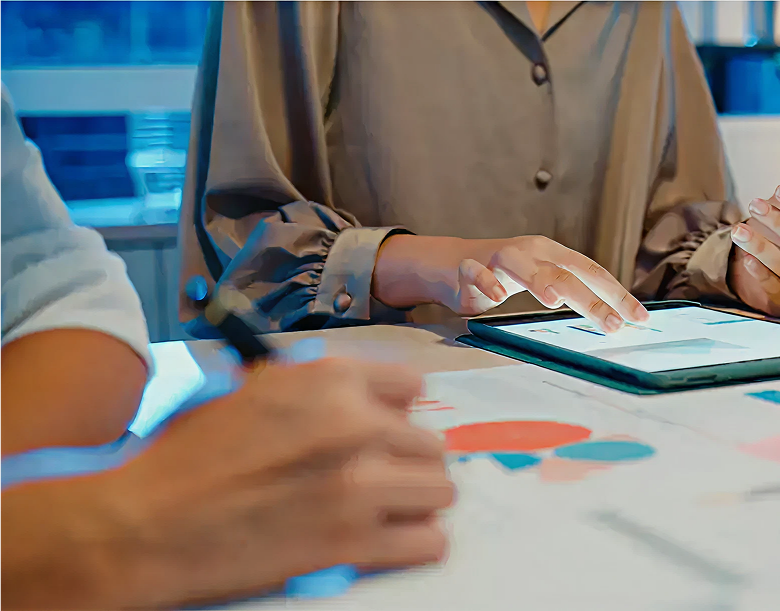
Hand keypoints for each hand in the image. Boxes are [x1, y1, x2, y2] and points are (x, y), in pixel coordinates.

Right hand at [0, 358, 453, 608]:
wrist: (143, 525)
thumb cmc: (186, 456)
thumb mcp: (252, 391)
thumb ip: (317, 390)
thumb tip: (364, 400)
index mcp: (329, 380)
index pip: (412, 387)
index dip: (397, 411)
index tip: (385, 430)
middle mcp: (354, 424)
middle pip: (429, 443)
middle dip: (407, 462)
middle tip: (381, 479)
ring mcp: (359, 485)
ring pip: (439, 490)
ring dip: (418, 502)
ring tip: (390, 512)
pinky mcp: (354, 543)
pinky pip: (428, 542)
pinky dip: (417, 545)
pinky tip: (395, 543)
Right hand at [375, 234, 649, 331]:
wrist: (447, 264)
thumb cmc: (500, 276)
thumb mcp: (539, 283)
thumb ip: (569, 295)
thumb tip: (613, 319)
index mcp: (552, 254)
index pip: (592, 271)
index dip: (616, 293)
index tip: (639, 318)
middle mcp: (529, 251)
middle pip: (565, 272)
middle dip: (591, 299)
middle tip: (611, 324)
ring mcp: (497, 257)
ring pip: (523, 266)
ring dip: (538, 280)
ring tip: (554, 300)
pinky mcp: (467, 267)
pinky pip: (476, 272)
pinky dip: (486, 282)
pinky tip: (496, 296)